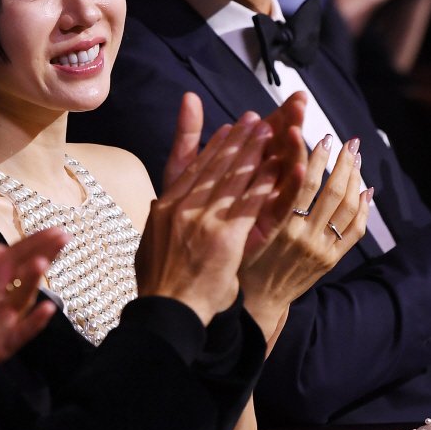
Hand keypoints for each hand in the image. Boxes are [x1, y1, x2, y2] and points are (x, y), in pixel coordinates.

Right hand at [139, 101, 276, 324]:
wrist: (167, 310)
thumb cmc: (160, 283)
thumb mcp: (151, 241)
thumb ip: (160, 216)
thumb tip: (161, 201)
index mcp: (165, 206)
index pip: (193, 167)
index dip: (214, 146)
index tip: (229, 128)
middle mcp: (182, 207)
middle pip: (215, 165)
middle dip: (238, 140)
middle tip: (256, 119)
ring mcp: (203, 220)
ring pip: (234, 178)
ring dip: (255, 152)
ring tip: (271, 132)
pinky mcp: (225, 237)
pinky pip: (250, 203)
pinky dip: (265, 182)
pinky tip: (280, 167)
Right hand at [239, 133, 370, 340]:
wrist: (258, 302)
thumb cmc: (243, 260)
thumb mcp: (243, 229)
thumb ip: (257, 199)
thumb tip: (270, 159)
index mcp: (278, 226)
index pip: (301, 183)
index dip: (311, 157)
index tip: (318, 136)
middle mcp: (303, 237)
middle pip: (331, 191)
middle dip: (340, 161)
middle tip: (345, 140)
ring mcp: (321, 249)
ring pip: (347, 207)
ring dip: (354, 178)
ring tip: (355, 156)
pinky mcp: (332, 259)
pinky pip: (355, 230)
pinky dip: (363, 208)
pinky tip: (365, 189)